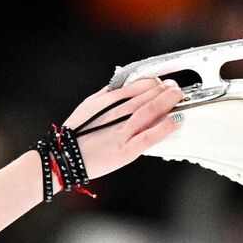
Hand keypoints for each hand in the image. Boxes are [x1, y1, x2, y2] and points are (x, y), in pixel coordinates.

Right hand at [62, 77, 186, 180]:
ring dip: (167, 101)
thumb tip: (124, 85)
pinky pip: (148, 136)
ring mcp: (121, 133)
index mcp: (106, 101)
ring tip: (178, 96)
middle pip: (145, 96)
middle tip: (175, 87)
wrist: (64, 159)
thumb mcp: (89, 106)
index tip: (161, 83)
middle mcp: (115, 114)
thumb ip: (107, 95)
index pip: (136, 85)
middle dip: (164, 89)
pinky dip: (164, 127)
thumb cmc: (75, 135)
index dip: (152, 82)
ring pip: (149, 111)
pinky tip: (176, 120)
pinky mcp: (125, 151)